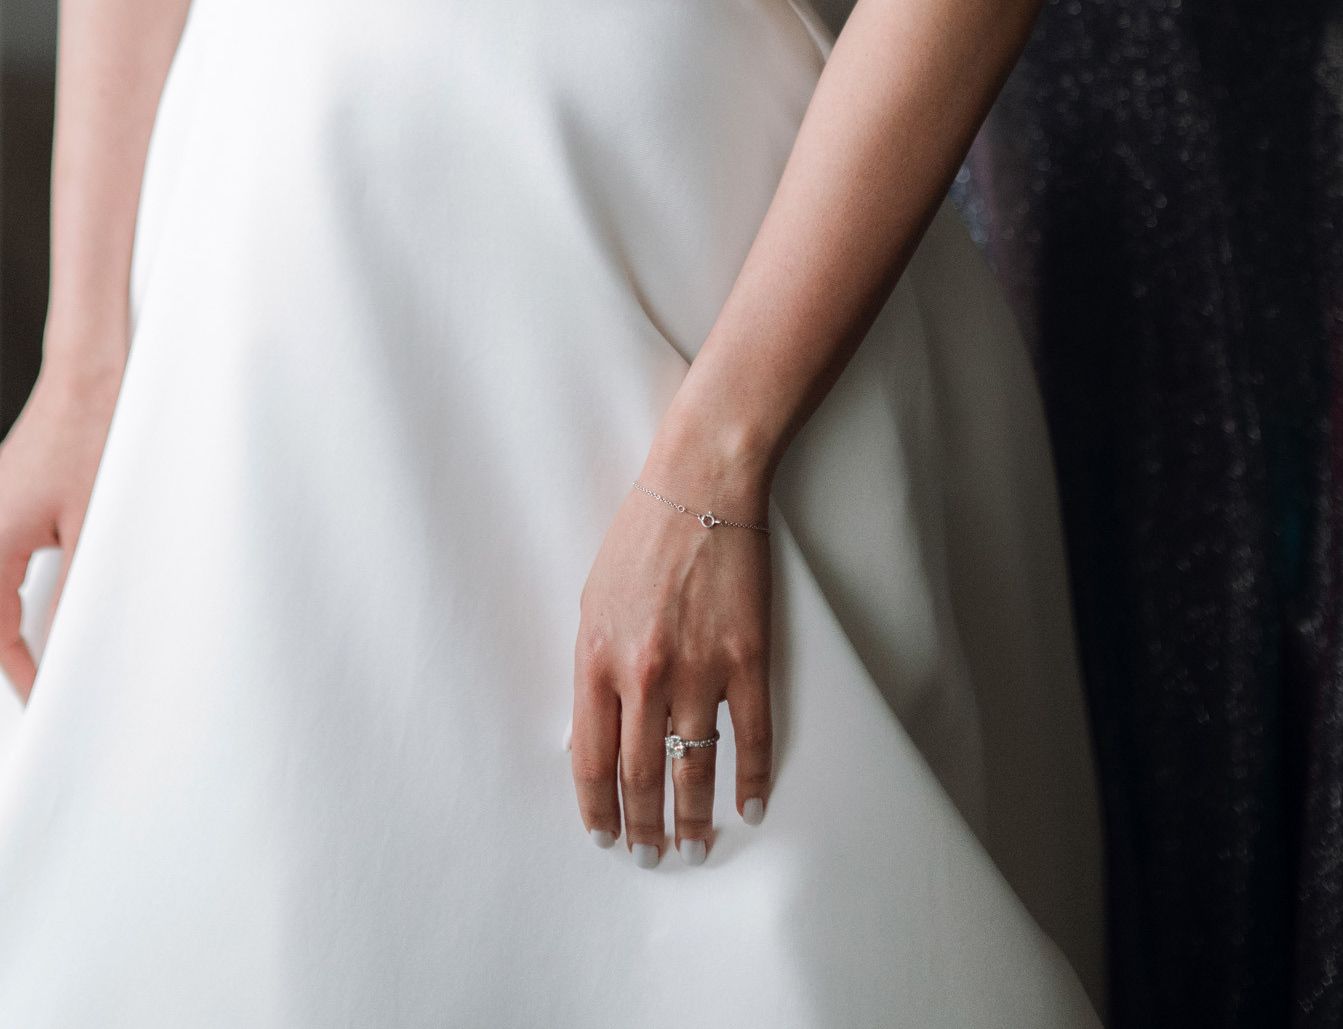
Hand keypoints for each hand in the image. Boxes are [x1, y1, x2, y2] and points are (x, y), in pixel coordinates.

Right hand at [0, 351, 122, 697]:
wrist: (95, 362)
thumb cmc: (98, 432)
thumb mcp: (95, 525)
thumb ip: (77, 593)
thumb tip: (70, 648)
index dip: (20, 672)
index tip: (42, 704)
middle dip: (18, 649)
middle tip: (53, 684)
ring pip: (2, 576)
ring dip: (26, 612)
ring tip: (60, 646)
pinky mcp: (14, 484)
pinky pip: (13, 547)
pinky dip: (32, 578)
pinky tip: (64, 586)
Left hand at [571, 464, 773, 863]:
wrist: (701, 484)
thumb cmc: (641, 537)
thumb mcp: (592, 601)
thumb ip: (593, 668)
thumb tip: (596, 731)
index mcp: (596, 659)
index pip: (590, 760)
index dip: (598, 809)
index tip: (605, 838)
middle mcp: (643, 674)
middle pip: (640, 776)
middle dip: (644, 829)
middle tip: (651, 859)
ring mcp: (698, 669)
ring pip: (693, 769)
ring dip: (693, 820)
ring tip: (695, 849)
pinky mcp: (747, 658)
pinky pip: (751, 737)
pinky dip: (753, 781)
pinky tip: (750, 807)